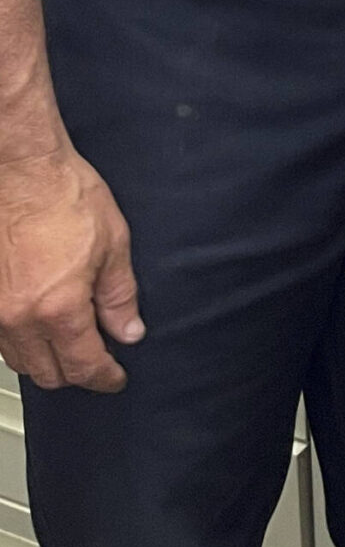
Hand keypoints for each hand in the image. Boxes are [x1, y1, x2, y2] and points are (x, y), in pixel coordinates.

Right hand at [0, 143, 142, 390]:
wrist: (18, 168)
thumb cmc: (64, 194)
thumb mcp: (112, 242)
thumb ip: (120, 296)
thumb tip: (129, 332)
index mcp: (58, 309)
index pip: (83, 365)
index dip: (104, 377)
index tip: (115, 378)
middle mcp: (19, 319)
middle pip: (47, 374)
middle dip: (76, 373)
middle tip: (96, 358)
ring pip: (19, 361)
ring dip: (45, 359)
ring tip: (68, 341)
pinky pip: (0, 339)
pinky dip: (21, 341)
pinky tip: (38, 324)